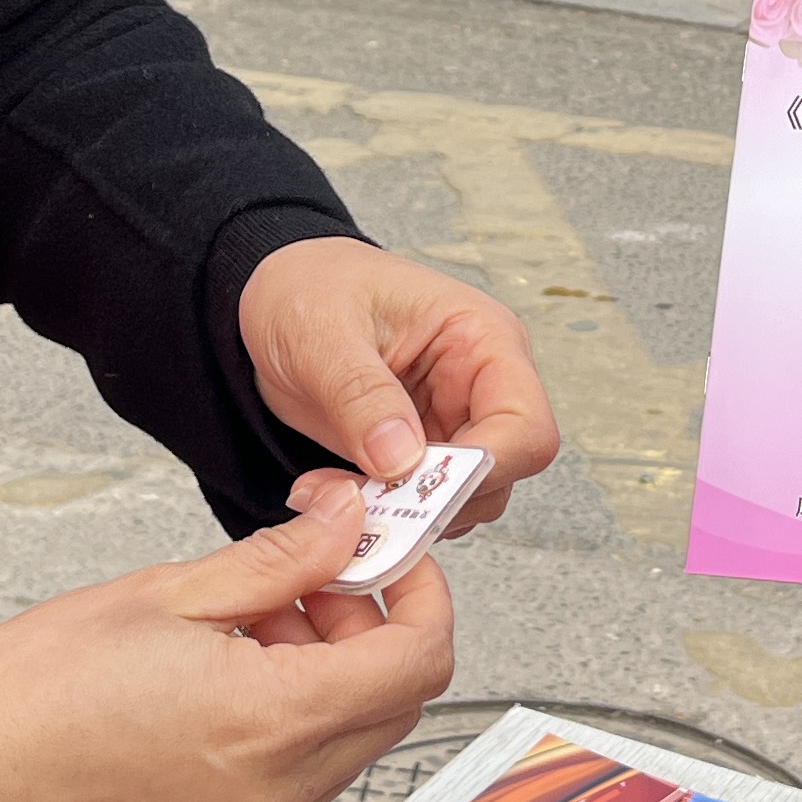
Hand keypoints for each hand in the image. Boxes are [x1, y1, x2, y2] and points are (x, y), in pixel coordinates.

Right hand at [0, 474, 455, 801]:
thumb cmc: (40, 685)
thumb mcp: (173, 590)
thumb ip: (284, 559)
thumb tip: (350, 521)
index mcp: (270, 723)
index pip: (416, 662)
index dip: (419, 594)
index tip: (388, 553)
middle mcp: (275, 795)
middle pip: (391, 706)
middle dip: (371, 629)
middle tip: (315, 576)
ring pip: (348, 744)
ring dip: (329, 675)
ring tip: (252, 625)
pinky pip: (299, 781)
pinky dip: (290, 723)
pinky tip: (229, 680)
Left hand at [238, 238, 559, 546]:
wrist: (277, 299)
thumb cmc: (310, 289)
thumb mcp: (322, 332)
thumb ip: (362, 395)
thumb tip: (401, 459)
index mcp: (481, 338)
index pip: (525, 424)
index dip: (487, 467)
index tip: (421, 488)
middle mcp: (479, 385)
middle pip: (502, 473)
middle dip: (435, 499)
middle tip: (364, 498)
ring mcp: (452, 422)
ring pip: (465, 500)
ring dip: (404, 512)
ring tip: (337, 489)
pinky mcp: (421, 452)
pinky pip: (423, 504)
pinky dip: (385, 512)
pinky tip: (338, 490)